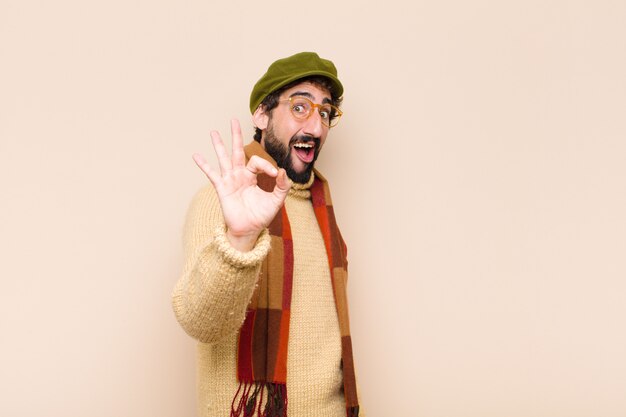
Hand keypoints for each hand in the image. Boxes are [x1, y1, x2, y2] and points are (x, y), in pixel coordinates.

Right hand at [193, 119, 290, 250]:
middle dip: (235, 135)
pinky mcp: (222, 188)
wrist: (249, 230)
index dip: (266, 165)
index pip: (256, 161)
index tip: (274, 174)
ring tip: (213, 132)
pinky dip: (204, 165)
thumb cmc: (262, 215)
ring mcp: (229, 180)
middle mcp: (239, 175)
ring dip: (219, 145)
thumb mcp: (276, 200)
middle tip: (233, 120)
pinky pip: (212, 174)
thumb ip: (282, 186)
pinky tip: (196, 155)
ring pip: (224, 159)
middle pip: (237, 151)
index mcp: (252, 175)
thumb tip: (282, 171)